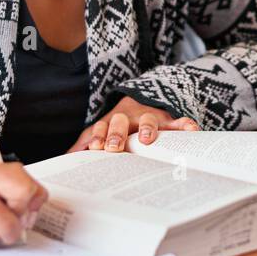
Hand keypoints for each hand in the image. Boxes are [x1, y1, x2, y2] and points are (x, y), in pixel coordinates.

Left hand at [68, 96, 198, 152]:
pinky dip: (185, 125)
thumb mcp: (101, 130)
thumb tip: (65, 158)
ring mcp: (149, 118)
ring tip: (146, 139)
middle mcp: (129, 118)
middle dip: (116, 134)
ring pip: (147, 120)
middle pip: (120, 122)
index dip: (99, 136)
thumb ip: (85, 143)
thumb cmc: (120, 124)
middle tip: (113, 147)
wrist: (145, 97)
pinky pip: (178, 121)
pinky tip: (192, 130)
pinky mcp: (168, 120)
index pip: (101, 127)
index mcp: (110, 122)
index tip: (97, 147)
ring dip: (147, 128)